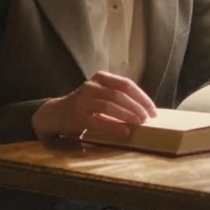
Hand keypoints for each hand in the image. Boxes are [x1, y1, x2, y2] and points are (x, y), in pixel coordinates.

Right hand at [31, 72, 157, 139]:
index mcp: (100, 78)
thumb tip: (145, 109)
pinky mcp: (77, 116)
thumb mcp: (100, 93)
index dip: (142, 97)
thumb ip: (117, 96)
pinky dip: (113, 126)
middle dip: (137, 107)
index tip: (153, 109)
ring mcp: (83, 100)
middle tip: (148, 118)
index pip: (126, 84)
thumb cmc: (85, 105)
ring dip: (127, 115)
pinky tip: (124, 131)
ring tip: (140, 123)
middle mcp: (91, 86)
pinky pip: (98, 121)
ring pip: (109, 105)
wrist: (56, 113)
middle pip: (119, 95)